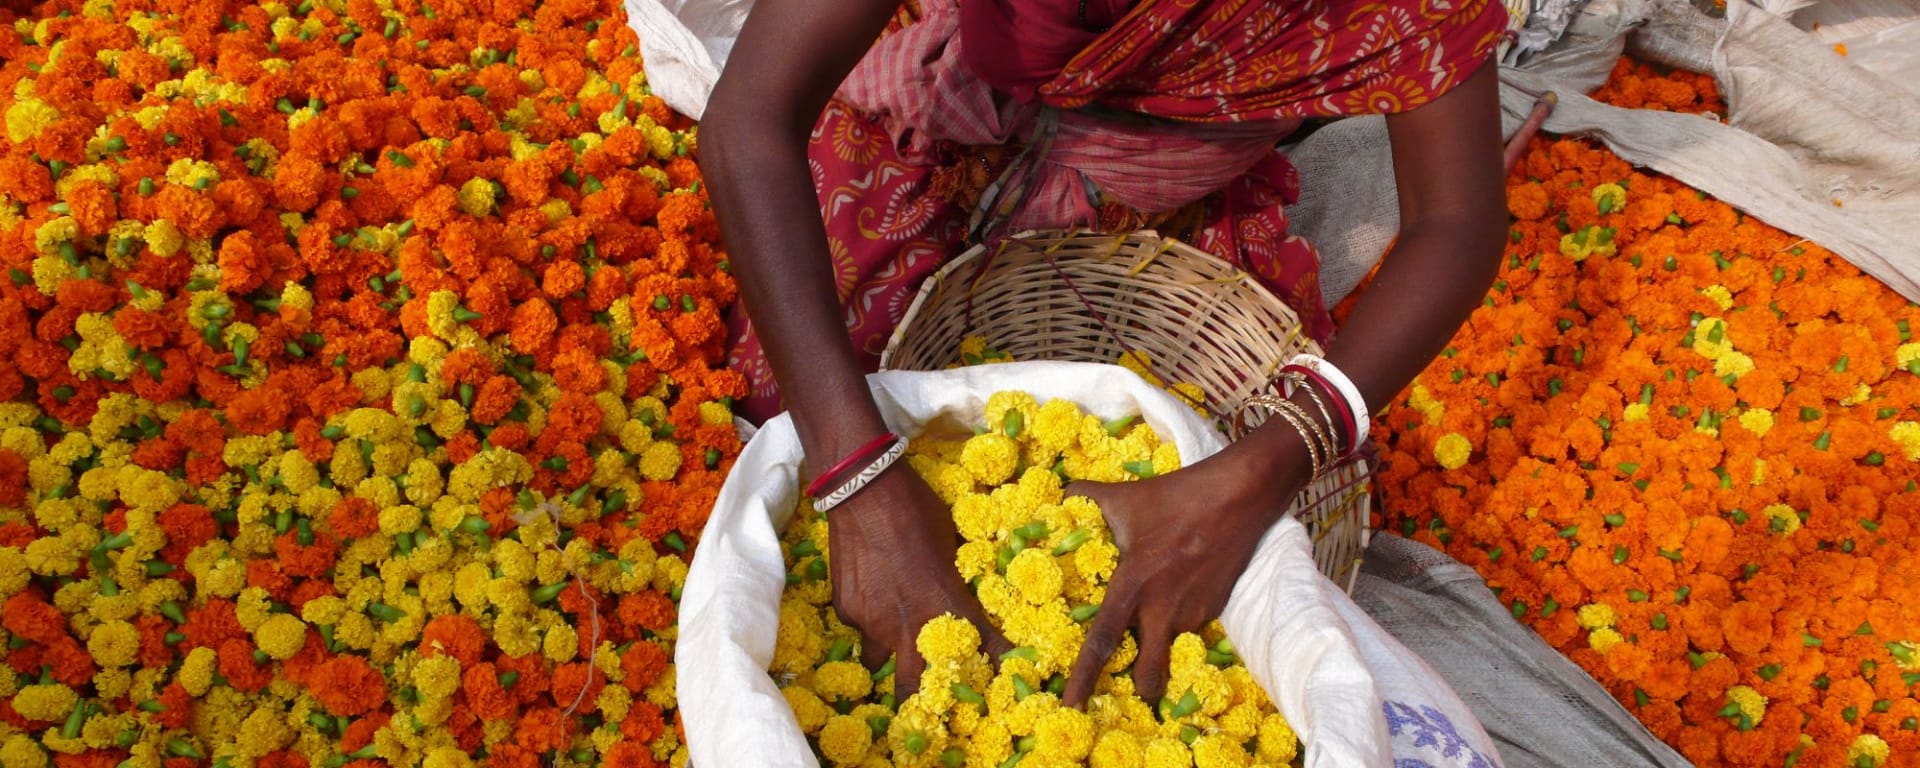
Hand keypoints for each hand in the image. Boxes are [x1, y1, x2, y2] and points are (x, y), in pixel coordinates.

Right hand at [827, 465, 1011, 697]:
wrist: (864, 489)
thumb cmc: (918, 509)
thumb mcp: (952, 544)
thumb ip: (956, 580)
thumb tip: (964, 593)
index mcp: (948, 606)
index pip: (985, 652)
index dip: (996, 676)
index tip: (1001, 691)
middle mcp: (909, 625)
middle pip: (914, 690)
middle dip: (922, 706)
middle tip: (927, 711)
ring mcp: (873, 622)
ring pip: (879, 661)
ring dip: (888, 657)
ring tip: (892, 642)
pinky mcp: (847, 610)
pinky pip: (859, 628)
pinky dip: (868, 620)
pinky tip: (871, 593)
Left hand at [1061, 439, 1309, 706]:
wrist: (1238, 496)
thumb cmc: (1174, 496)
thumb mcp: (1125, 498)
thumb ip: (1086, 498)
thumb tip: (1060, 492)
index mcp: (1131, 585)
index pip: (1101, 641)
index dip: (1083, 678)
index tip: (1069, 706)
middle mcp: (1161, 608)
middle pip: (1148, 670)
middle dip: (1141, 686)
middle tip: (1132, 687)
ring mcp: (1192, 612)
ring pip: (1170, 646)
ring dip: (1161, 646)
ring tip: (1158, 624)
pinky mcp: (1215, 608)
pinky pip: (1190, 626)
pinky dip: (1180, 621)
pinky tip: (1179, 594)